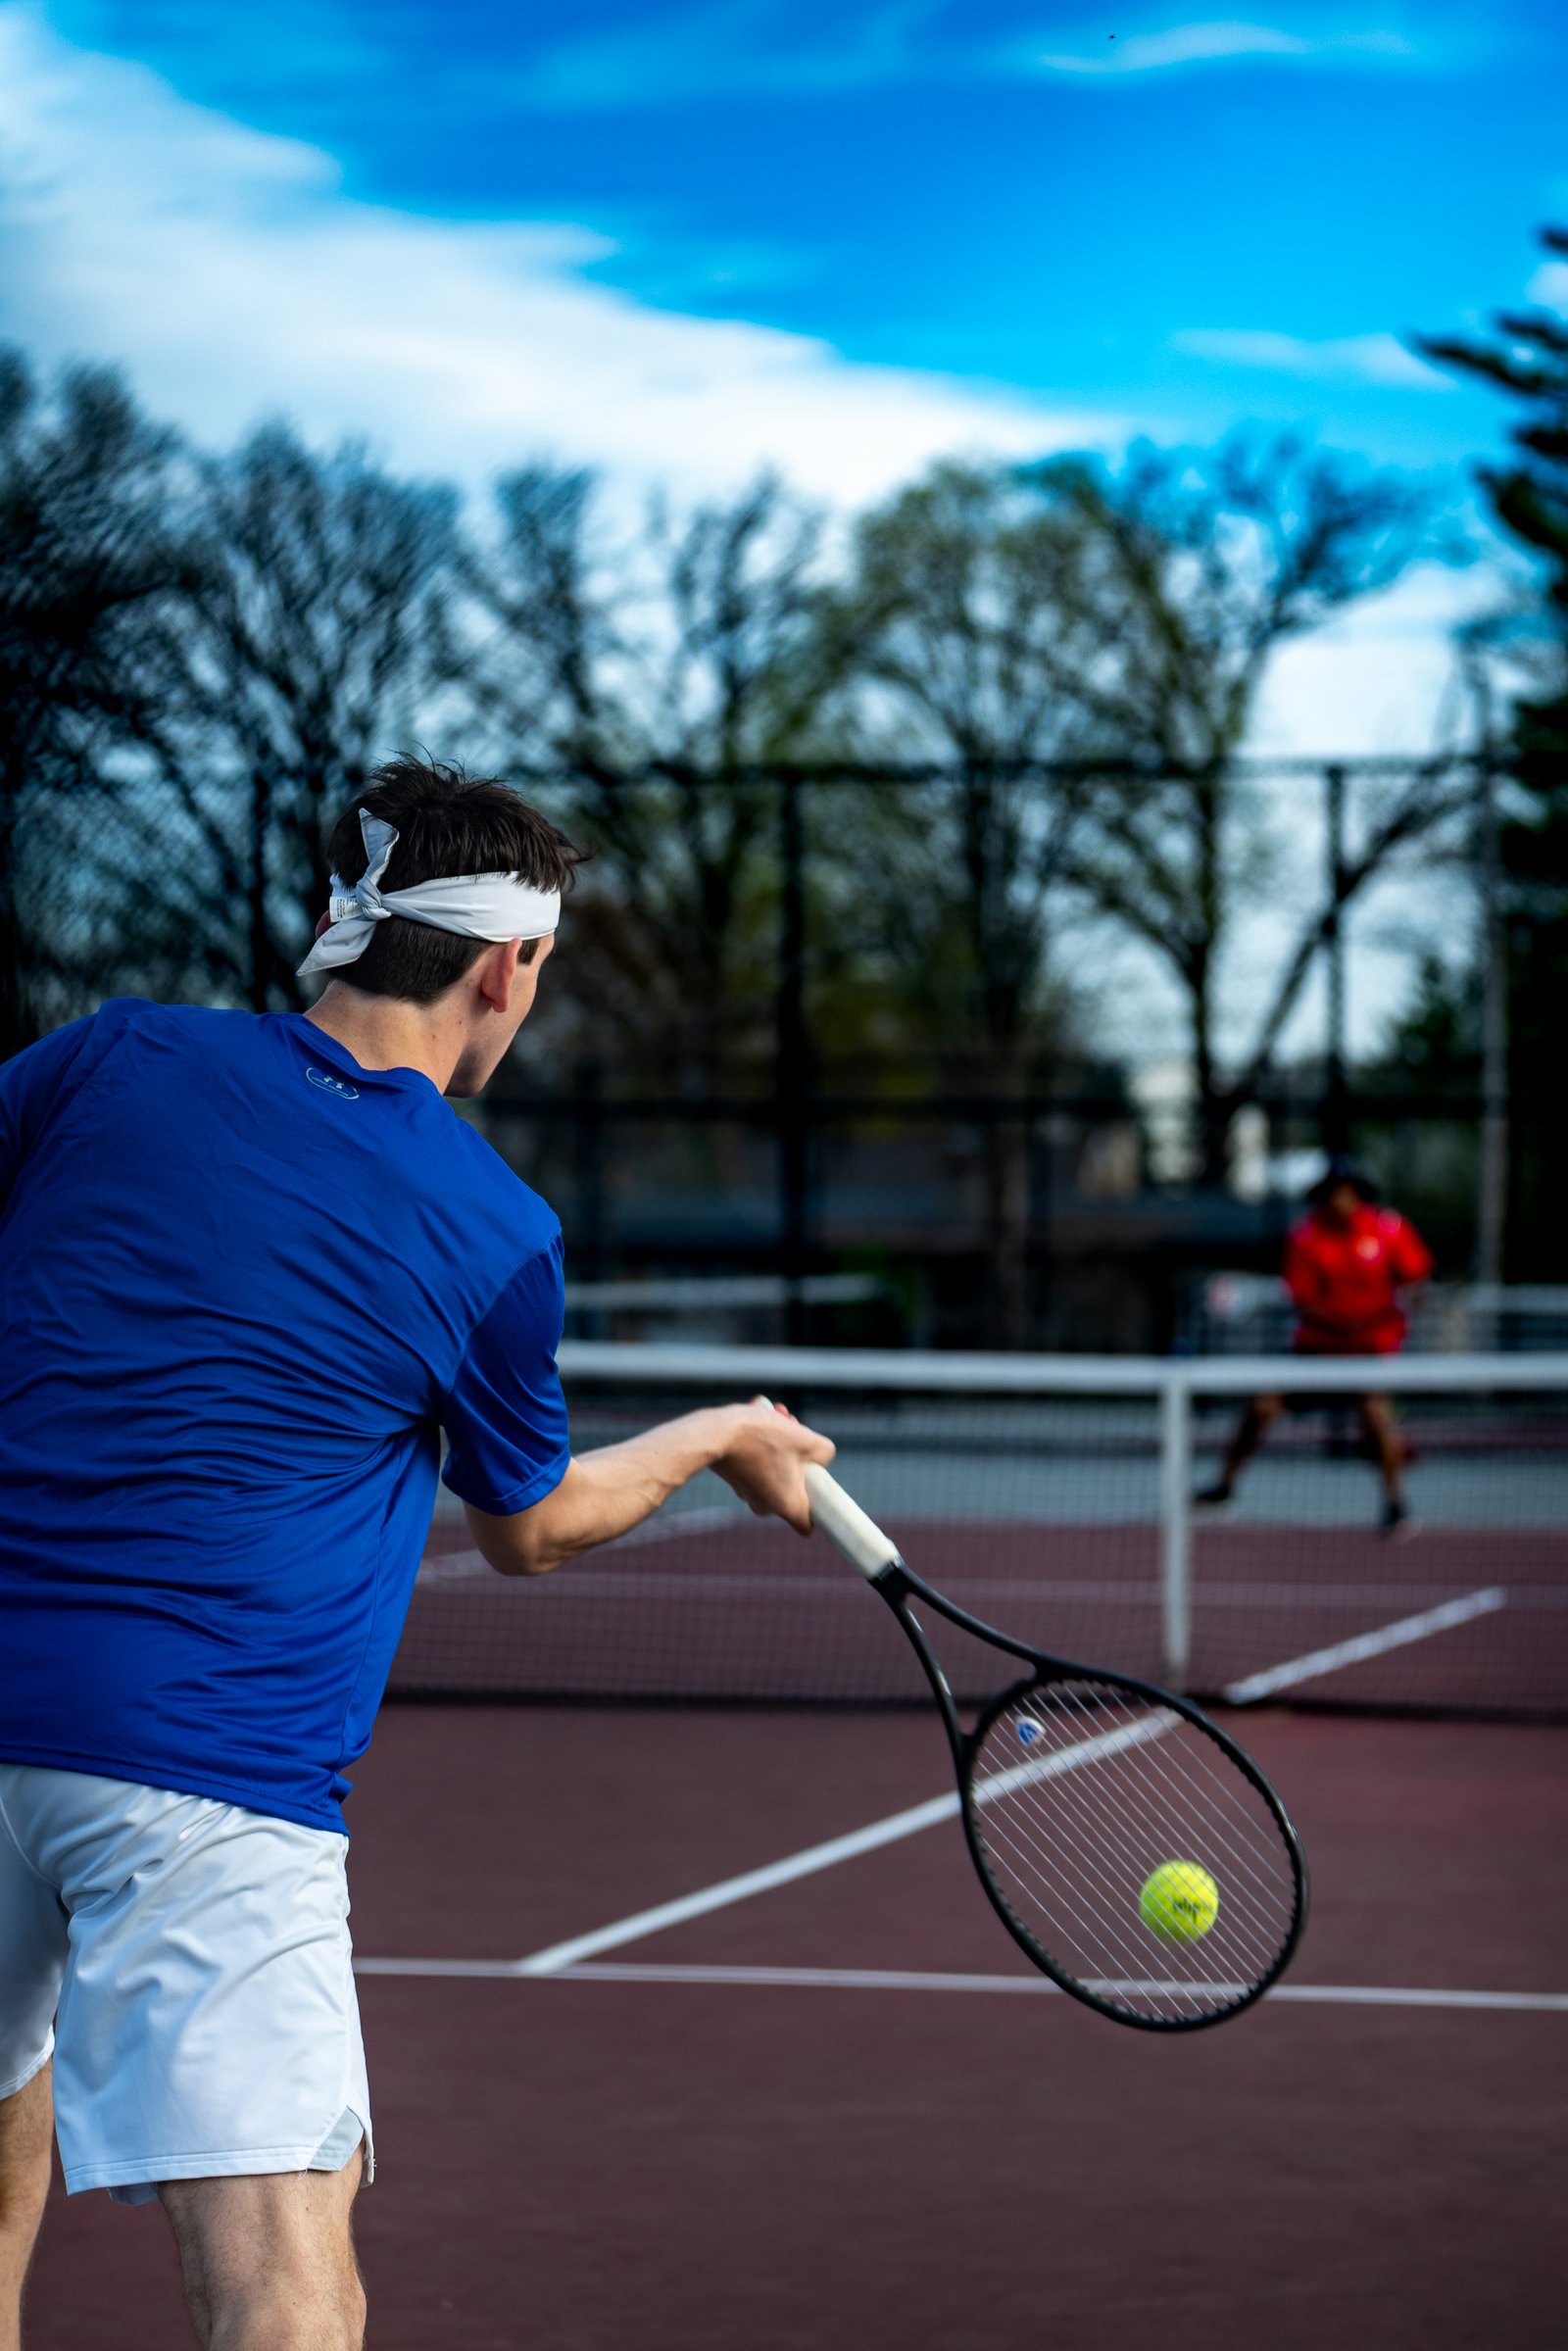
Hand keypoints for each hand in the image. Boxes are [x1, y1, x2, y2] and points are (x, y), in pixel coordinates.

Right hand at [711, 1397, 835, 1534]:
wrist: (715, 1432)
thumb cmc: (761, 1438)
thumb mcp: (806, 1438)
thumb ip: (825, 1451)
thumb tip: (822, 1456)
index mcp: (787, 1506)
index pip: (808, 1525)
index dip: (817, 1506)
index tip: (817, 1481)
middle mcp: (766, 1506)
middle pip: (795, 1484)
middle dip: (799, 1455)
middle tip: (795, 1429)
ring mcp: (748, 1492)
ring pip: (777, 1466)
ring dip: (782, 1442)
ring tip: (779, 1415)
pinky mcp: (736, 1476)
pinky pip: (760, 1460)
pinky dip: (763, 1442)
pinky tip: (762, 1415)